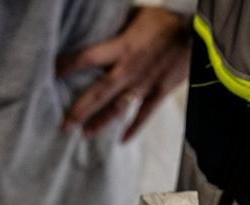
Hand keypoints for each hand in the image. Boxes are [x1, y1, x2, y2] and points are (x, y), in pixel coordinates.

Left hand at [57, 7, 190, 140]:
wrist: (198, 32)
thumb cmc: (165, 21)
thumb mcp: (135, 18)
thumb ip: (116, 30)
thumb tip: (96, 31)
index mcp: (121, 48)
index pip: (86, 59)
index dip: (67, 67)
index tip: (51, 75)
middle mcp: (129, 70)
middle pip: (98, 93)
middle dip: (80, 110)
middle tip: (63, 125)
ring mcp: (145, 84)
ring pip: (118, 108)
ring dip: (100, 122)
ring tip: (84, 134)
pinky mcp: (160, 92)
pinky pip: (145, 114)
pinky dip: (134, 128)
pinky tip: (122, 141)